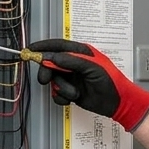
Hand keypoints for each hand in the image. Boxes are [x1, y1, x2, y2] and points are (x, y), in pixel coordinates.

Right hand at [29, 38, 148, 131]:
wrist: (118, 103)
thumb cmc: (112, 82)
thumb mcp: (93, 68)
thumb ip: (72, 61)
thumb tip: (54, 57)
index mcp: (81, 53)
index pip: (58, 46)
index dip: (43, 47)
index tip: (30, 49)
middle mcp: (74, 63)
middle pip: (50, 63)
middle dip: (47, 72)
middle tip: (45, 80)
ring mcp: (71, 77)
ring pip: (54, 80)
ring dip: (61, 88)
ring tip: (74, 93)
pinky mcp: (70, 90)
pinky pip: (57, 92)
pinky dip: (61, 97)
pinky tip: (72, 98)